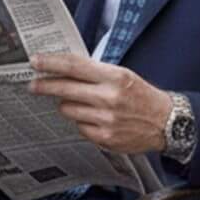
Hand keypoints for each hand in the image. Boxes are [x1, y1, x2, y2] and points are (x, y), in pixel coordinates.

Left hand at [30, 53, 172, 155]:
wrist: (166, 122)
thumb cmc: (141, 95)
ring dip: (68, 105)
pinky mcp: (105, 137)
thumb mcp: (122, 74)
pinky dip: (82, 121)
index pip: (74, 66)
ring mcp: (106, 119)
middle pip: (64, 89)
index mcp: (114, 77)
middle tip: (33, 84)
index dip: (51, 63)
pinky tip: (94, 118)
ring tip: (82, 103)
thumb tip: (63, 67)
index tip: (35, 61)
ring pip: (68, 109)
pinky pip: (79, 127)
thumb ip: (94, 71)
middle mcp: (109, 98)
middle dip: (44, 85)